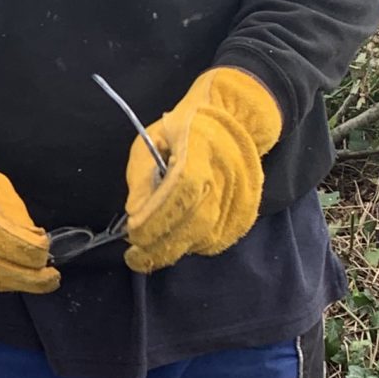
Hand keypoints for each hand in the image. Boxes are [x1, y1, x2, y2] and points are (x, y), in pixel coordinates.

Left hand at [123, 68, 281, 273]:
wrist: (235, 120)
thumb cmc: (185, 128)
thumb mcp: (149, 141)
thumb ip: (141, 179)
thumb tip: (135, 217)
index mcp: (201, 153)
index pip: (179, 195)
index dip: (154, 220)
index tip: (132, 236)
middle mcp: (226, 179)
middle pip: (194, 224)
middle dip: (160, 245)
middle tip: (136, 257)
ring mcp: (241, 198)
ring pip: (205, 238)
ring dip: (176, 248)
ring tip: (153, 250)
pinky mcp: (247, 213)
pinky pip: (217, 240)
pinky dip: (194, 245)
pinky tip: (177, 242)